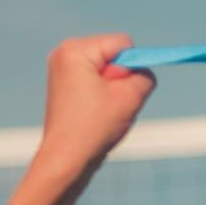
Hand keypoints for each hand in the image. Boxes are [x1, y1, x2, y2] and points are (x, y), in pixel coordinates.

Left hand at [36, 34, 154, 184]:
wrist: (65, 160)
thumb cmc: (94, 128)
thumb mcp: (131, 98)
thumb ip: (145, 77)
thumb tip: (143, 72)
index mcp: (77, 50)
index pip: (123, 44)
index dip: (134, 67)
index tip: (127, 92)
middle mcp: (64, 53)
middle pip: (114, 56)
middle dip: (122, 79)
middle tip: (112, 104)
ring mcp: (61, 70)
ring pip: (106, 71)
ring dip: (114, 91)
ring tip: (103, 112)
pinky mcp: (63, 86)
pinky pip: (95, 83)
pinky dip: (103, 97)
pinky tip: (96, 116)